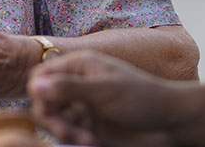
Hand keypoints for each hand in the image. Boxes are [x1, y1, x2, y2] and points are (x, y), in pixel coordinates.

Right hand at [28, 51, 187, 146]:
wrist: (170, 122)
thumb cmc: (143, 98)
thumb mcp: (104, 90)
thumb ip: (69, 88)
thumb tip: (34, 86)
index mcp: (80, 65)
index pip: (41, 76)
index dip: (39, 93)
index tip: (47, 110)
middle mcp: (78, 83)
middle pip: (44, 101)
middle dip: (52, 119)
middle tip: (67, 133)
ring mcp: (83, 105)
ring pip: (55, 120)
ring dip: (64, 132)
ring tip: (87, 141)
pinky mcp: (89, 125)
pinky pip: (69, 133)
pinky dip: (75, 140)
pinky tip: (93, 142)